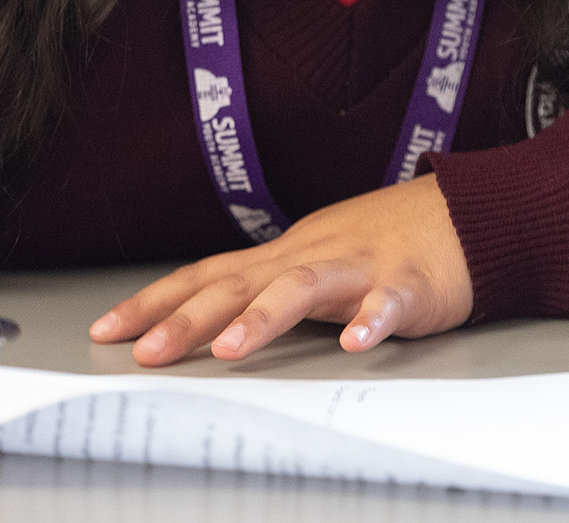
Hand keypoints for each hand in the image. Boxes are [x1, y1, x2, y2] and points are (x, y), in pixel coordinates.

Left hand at [89, 174, 472, 364]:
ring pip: (302, 287)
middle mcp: (309, 256)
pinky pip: (388, 303)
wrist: (463, 215)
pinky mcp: (408, 284)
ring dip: (263, 318)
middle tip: (145, 354)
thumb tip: (204, 324)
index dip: (154, 302)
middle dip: (186, 319)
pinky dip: (371, 320)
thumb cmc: (383, 245)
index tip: (105, 330)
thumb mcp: (312, 264)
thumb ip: (265, 292)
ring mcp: (357, 267)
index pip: (204, 277)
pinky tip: (358, 342)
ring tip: (232, 351)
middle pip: (237, 284)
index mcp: (281, 256)